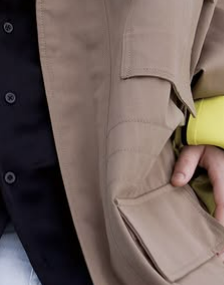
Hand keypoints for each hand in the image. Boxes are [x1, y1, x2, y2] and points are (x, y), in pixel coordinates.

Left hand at [172, 144, 223, 261]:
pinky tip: (220, 241)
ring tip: (219, 255)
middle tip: (218, 257)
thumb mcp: (193, 148)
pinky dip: (223, 223)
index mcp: (223, 175)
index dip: (221, 220)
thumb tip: (176, 183)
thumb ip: (184, 164)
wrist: (219, 139)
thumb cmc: (204, 145)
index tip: (217, 238)